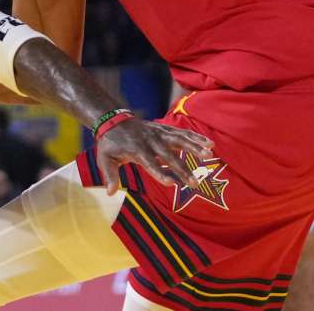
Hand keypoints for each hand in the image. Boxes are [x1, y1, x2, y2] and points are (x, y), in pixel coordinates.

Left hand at [95, 120, 214, 195]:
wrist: (113, 120)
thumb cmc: (110, 144)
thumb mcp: (104, 159)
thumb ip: (110, 175)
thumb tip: (110, 193)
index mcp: (136, 150)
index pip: (150, 164)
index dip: (160, 173)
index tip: (172, 183)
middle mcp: (150, 141)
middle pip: (169, 156)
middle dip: (182, 169)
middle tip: (195, 183)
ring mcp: (159, 133)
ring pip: (179, 140)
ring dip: (195, 147)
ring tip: (209, 154)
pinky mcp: (164, 129)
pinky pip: (182, 133)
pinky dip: (196, 137)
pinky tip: (209, 143)